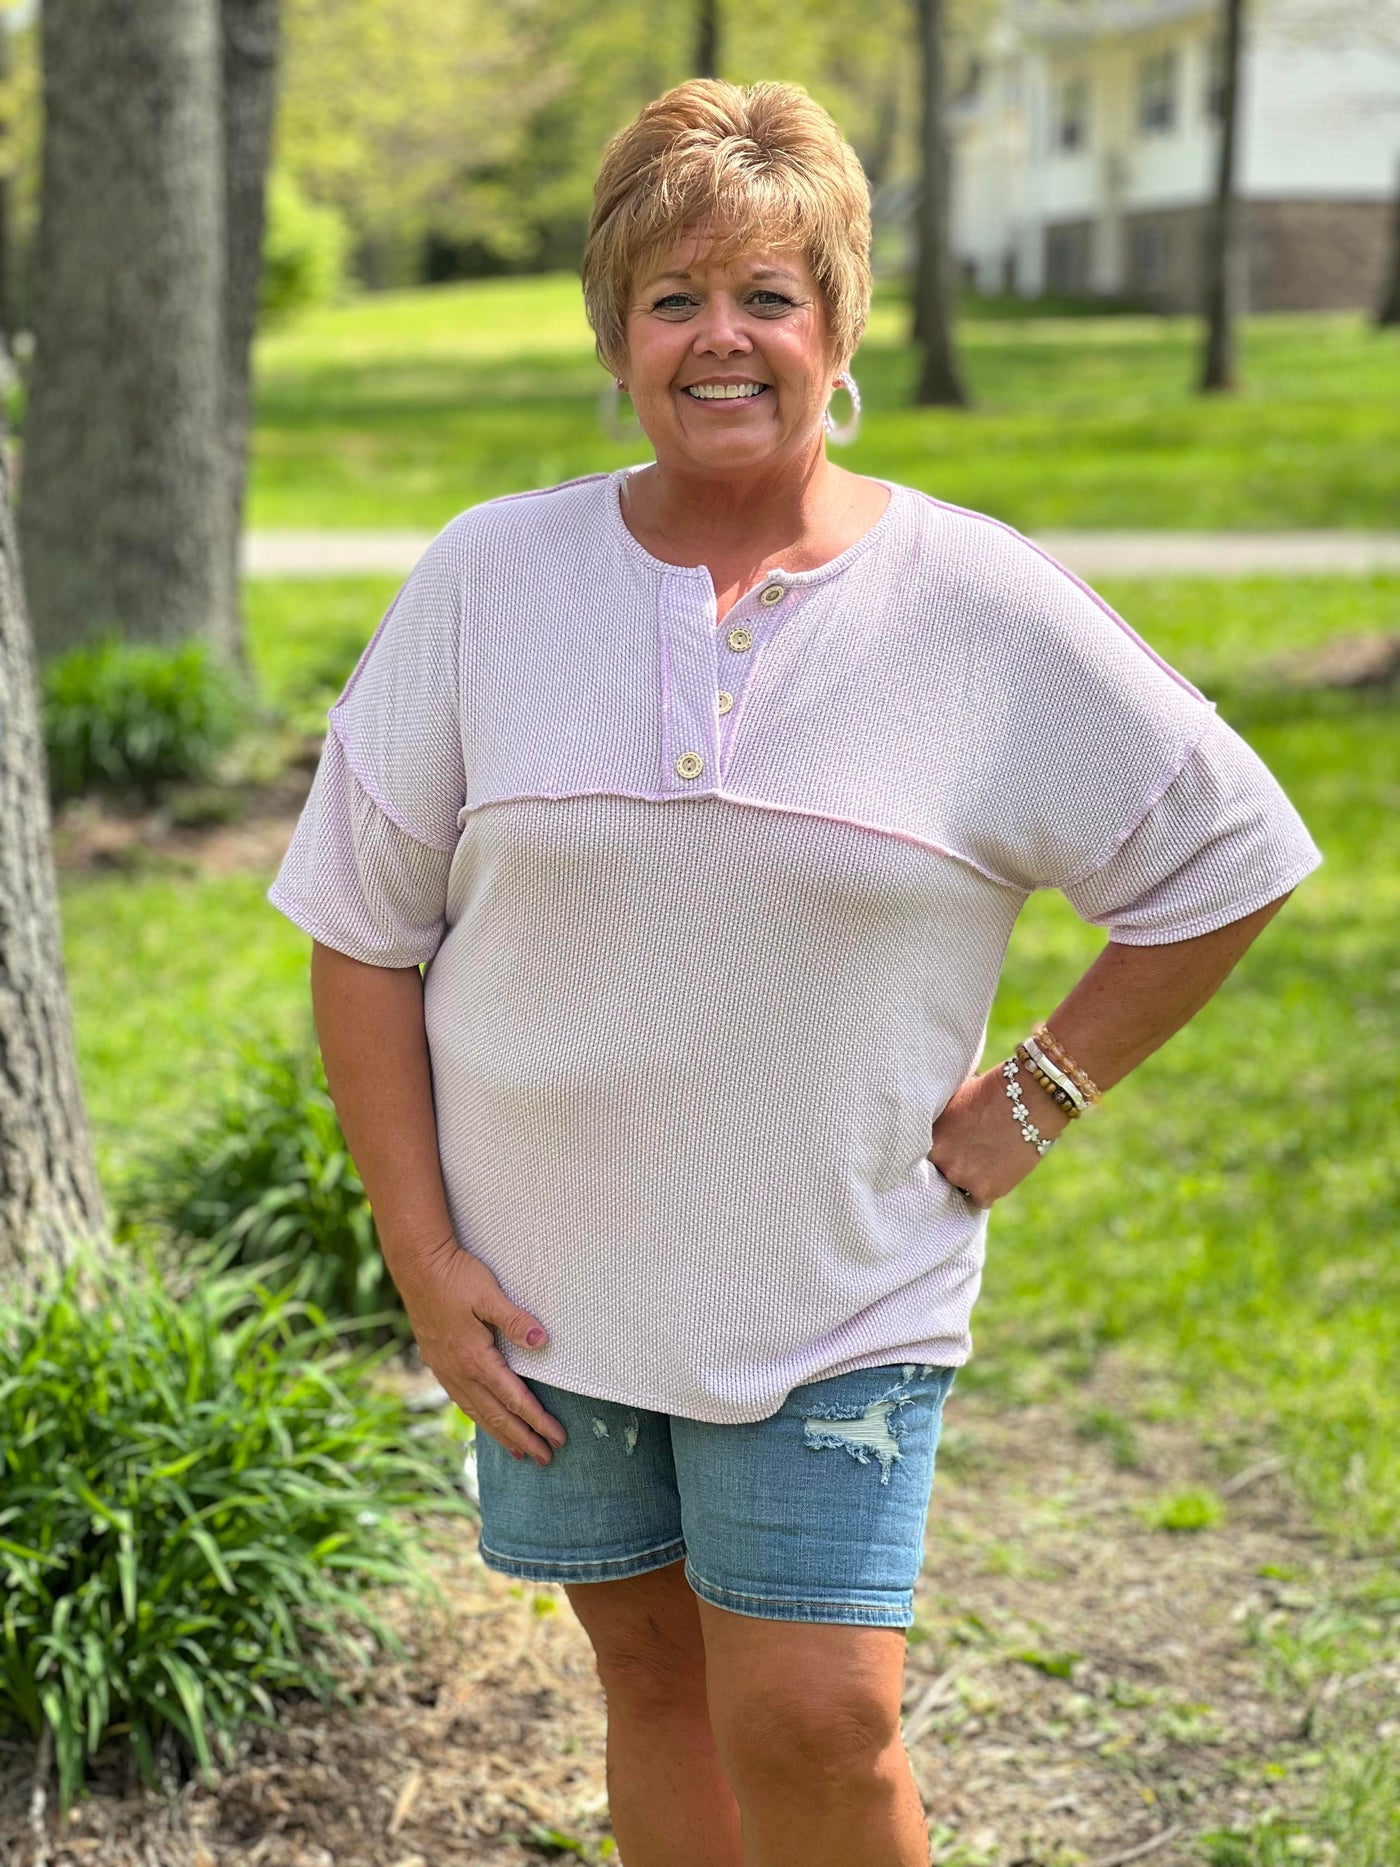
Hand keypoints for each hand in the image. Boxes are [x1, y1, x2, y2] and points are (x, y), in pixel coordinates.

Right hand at [394, 1237, 566, 1464]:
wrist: (417, 1268)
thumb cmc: (456, 1277)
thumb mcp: (489, 1294)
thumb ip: (515, 1320)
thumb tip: (542, 1341)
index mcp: (476, 1359)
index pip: (514, 1399)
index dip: (537, 1421)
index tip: (557, 1438)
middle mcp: (460, 1372)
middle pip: (497, 1415)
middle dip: (522, 1438)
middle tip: (545, 1459)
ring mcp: (447, 1370)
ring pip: (477, 1412)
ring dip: (500, 1434)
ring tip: (518, 1452)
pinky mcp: (438, 1363)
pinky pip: (462, 1400)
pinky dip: (479, 1417)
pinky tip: (485, 1420)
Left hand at [926, 1063, 1072, 1209]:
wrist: (1026, 1100)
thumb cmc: (989, 1093)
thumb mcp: (953, 1102)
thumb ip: (941, 1123)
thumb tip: (935, 1127)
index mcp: (930, 1140)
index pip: (924, 1157)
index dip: (938, 1152)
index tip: (949, 1147)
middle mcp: (942, 1162)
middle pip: (941, 1173)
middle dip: (953, 1163)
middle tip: (971, 1151)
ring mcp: (963, 1178)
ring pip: (960, 1186)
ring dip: (971, 1177)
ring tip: (986, 1159)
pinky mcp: (986, 1191)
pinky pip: (980, 1200)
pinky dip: (988, 1190)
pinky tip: (996, 1172)